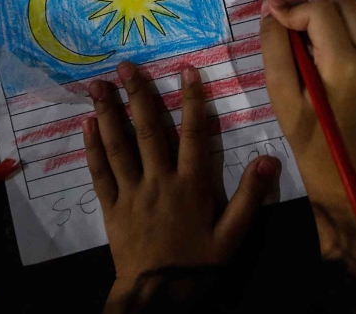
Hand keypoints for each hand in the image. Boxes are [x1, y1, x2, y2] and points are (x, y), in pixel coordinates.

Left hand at [83, 62, 280, 310]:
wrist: (156, 296)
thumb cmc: (197, 264)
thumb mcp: (233, 236)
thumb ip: (250, 197)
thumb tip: (268, 159)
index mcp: (190, 185)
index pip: (192, 134)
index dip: (191, 101)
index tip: (186, 71)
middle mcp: (159, 181)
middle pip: (147, 131)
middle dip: (137, 95)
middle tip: (125, 65)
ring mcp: (132, 193)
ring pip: (118, 146)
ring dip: (108, 113)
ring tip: (98, 85)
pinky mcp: (112, 207)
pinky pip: (100, 173)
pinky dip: (93, 148)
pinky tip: (87, 125)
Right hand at [259, 0, 355, 307]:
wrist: (334, 155)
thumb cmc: (303, 127)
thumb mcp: (279, 89)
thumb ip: (275, 46)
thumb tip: (272, 7)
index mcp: (344, 64)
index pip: (320, 12)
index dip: (292, 8)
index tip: (269, 15)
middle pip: (341, 5)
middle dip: (310, 8)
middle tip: (284, 24)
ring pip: (348, 12)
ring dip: (321, 15)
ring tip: (296, 36)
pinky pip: (350, 27)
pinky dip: (328, 26)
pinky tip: (309, 47)